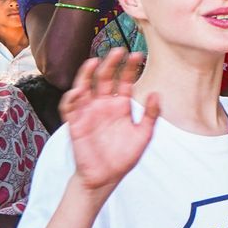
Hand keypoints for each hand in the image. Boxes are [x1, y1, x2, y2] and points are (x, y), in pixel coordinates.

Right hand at [58, 49, 157, 193]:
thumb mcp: (143, 135)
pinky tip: (79, 91)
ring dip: (87, 74)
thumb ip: (151, 115)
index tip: (138, 54)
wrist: (106, 177)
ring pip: (84, 87)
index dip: (129, 67)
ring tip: (94, 62)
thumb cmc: (124, 156)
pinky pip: (70, 108)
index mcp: (120, 105)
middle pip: (104, 78)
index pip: (124, 80)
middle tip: (118, 50)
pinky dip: (72, 98)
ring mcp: (88, 112)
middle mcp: (103, 104)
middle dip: (110, 63)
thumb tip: (158, 93)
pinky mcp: (76, 124)